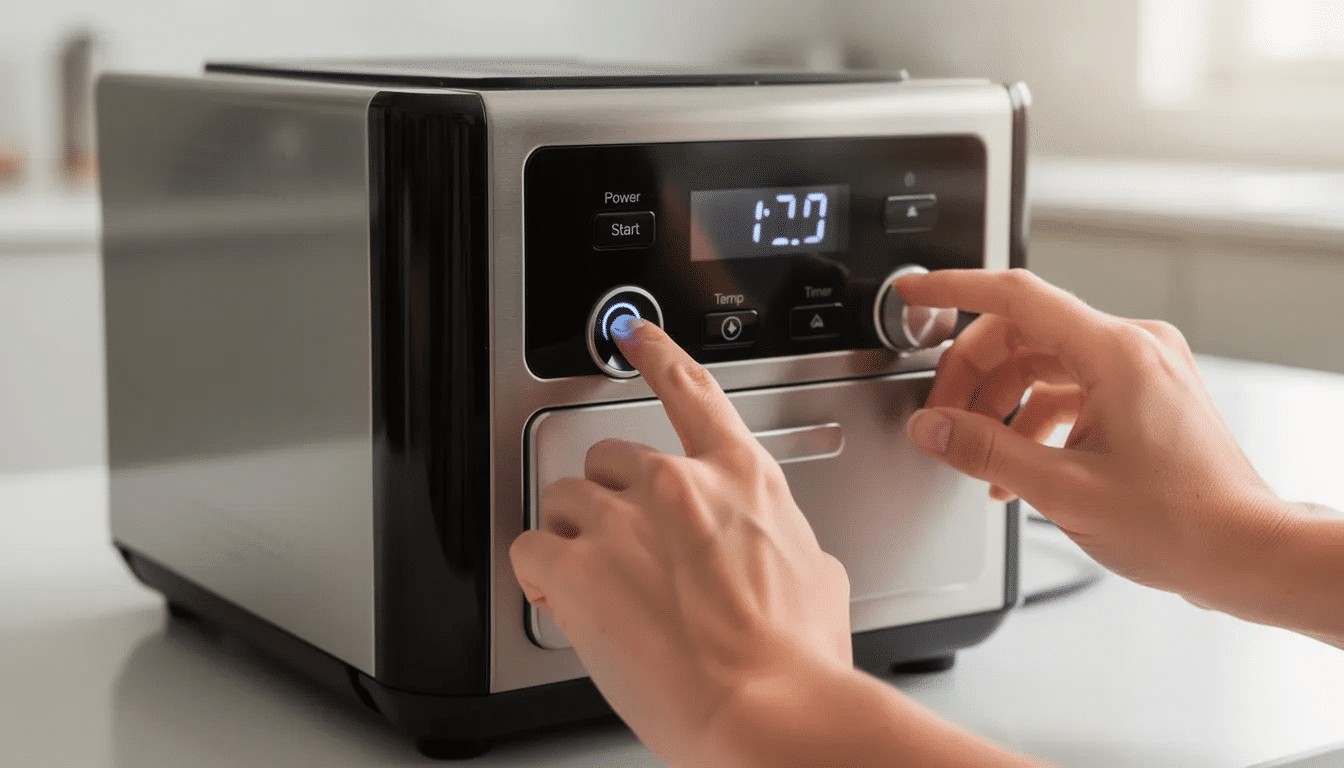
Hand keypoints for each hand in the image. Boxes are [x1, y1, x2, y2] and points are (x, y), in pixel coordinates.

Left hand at [509, 316, 851, 767]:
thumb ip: (785, 542)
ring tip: (600, 587)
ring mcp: (622, 522)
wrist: (768, 711)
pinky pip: (529, 549)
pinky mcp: (576, 569)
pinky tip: (564, 601)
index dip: (657, 353)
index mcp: (740, 479)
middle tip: (628, 554)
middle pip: (610, 459)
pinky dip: (539, 574)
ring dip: (573, 537)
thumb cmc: (796, 659)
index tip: (637, 333)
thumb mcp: (818, 578)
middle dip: (612, 501)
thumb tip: (781, 555)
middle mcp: (676, 485)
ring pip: (564, 499)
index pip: (691, 391)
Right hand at [896, 268, 1293, 600]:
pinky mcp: (1144, 393)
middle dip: (973, 375)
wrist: (1246, 554)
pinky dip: (1034, 419)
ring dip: (1001, 405)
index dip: (954, 288)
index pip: (1016, 296)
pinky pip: (1070, 387)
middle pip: (1023, 334)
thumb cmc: (1183, 524)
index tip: (914, 291)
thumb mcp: (1063, 490)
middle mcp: (1133, 347)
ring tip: (978, 457)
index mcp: (1116, 353)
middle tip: (941, 420)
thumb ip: (985, 452)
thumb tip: (932, 428)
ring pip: (1043, 363)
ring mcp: (1142, 368)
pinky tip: (1015, 467)